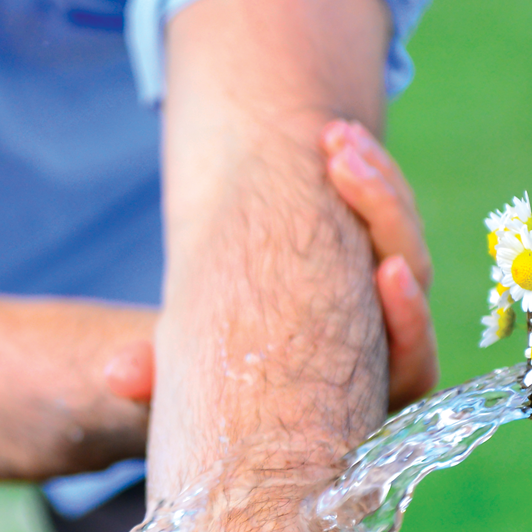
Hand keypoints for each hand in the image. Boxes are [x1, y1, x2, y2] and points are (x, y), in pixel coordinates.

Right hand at [100, 121, 436, 413]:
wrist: (219, 349)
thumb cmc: (203, 386)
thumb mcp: (178, 379)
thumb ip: (153, 379)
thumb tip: (118, 373)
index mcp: (362, 395)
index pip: (413, 364)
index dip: (410, 320)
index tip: (387, 272)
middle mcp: (384, 346)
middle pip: (413, 276)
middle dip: (385, 215)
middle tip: (341, 165)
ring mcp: (381, 296)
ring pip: (403, 234)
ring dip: (375, 180)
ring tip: (333, 136)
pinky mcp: (370, 254)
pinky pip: (385, 210)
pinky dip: (365, 171)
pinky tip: (333, 137)